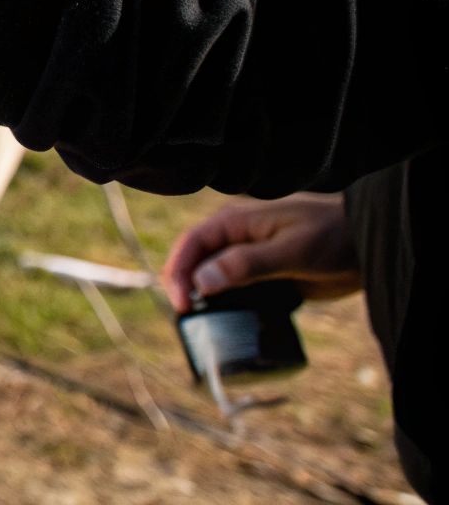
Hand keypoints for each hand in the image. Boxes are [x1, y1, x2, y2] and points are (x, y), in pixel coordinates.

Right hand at [160, 193, 359, 312]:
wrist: (371, 245)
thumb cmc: (334, 237)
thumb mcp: (292, 251)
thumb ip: (247, 264)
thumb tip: (200, 281)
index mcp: (236, 222)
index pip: (192, 244)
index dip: (179, 273)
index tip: (182, 305)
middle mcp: (237, 238)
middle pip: (196, 262)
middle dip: (186, 289)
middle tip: (189, 320)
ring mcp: (250, 258)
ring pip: (214, 280)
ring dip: (207, 301)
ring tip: (205, 327)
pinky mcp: (266, 277)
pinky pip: (238, 292)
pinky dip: (230, 308)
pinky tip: (232, 325)